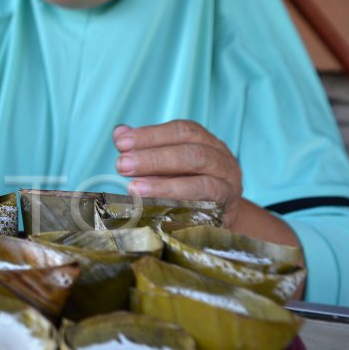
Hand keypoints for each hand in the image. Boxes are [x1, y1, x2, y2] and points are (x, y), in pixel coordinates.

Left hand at [113, 120, 243, 226]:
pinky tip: (154, 206)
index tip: (121, 143)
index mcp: (207, 142)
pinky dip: (179, 206)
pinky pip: (205, 208)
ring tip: (133, 188)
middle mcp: (222, 161)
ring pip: (202, 182)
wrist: (218, 218)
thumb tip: (120, 133)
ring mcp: (228, 187)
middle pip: (193, 153)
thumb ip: (145, 149)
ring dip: (164, 185)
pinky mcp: (225, 212)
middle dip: (154, 158)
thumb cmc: (186, 185)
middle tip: (122, 165)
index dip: (151, 134)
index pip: (183, 131)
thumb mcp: (166, 165)